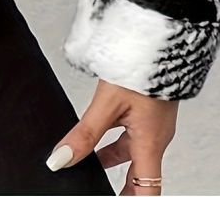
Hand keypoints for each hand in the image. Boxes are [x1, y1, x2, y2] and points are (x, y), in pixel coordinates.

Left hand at [45, 78, 177, 194]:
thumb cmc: (143, 67)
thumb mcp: (107, 103)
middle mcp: (156, 136)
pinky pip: (131, 132)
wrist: (158, 38)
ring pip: (131, 150)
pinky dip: (113, 139)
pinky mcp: (148, 108)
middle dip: (121, 187)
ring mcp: (153, 122)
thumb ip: (84, 134)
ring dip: (111, 160)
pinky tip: (94, 133)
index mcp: (151, 142)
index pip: (148, 190)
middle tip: (98, 190)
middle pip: (140, 174)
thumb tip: (61, 160)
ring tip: (88, 166)